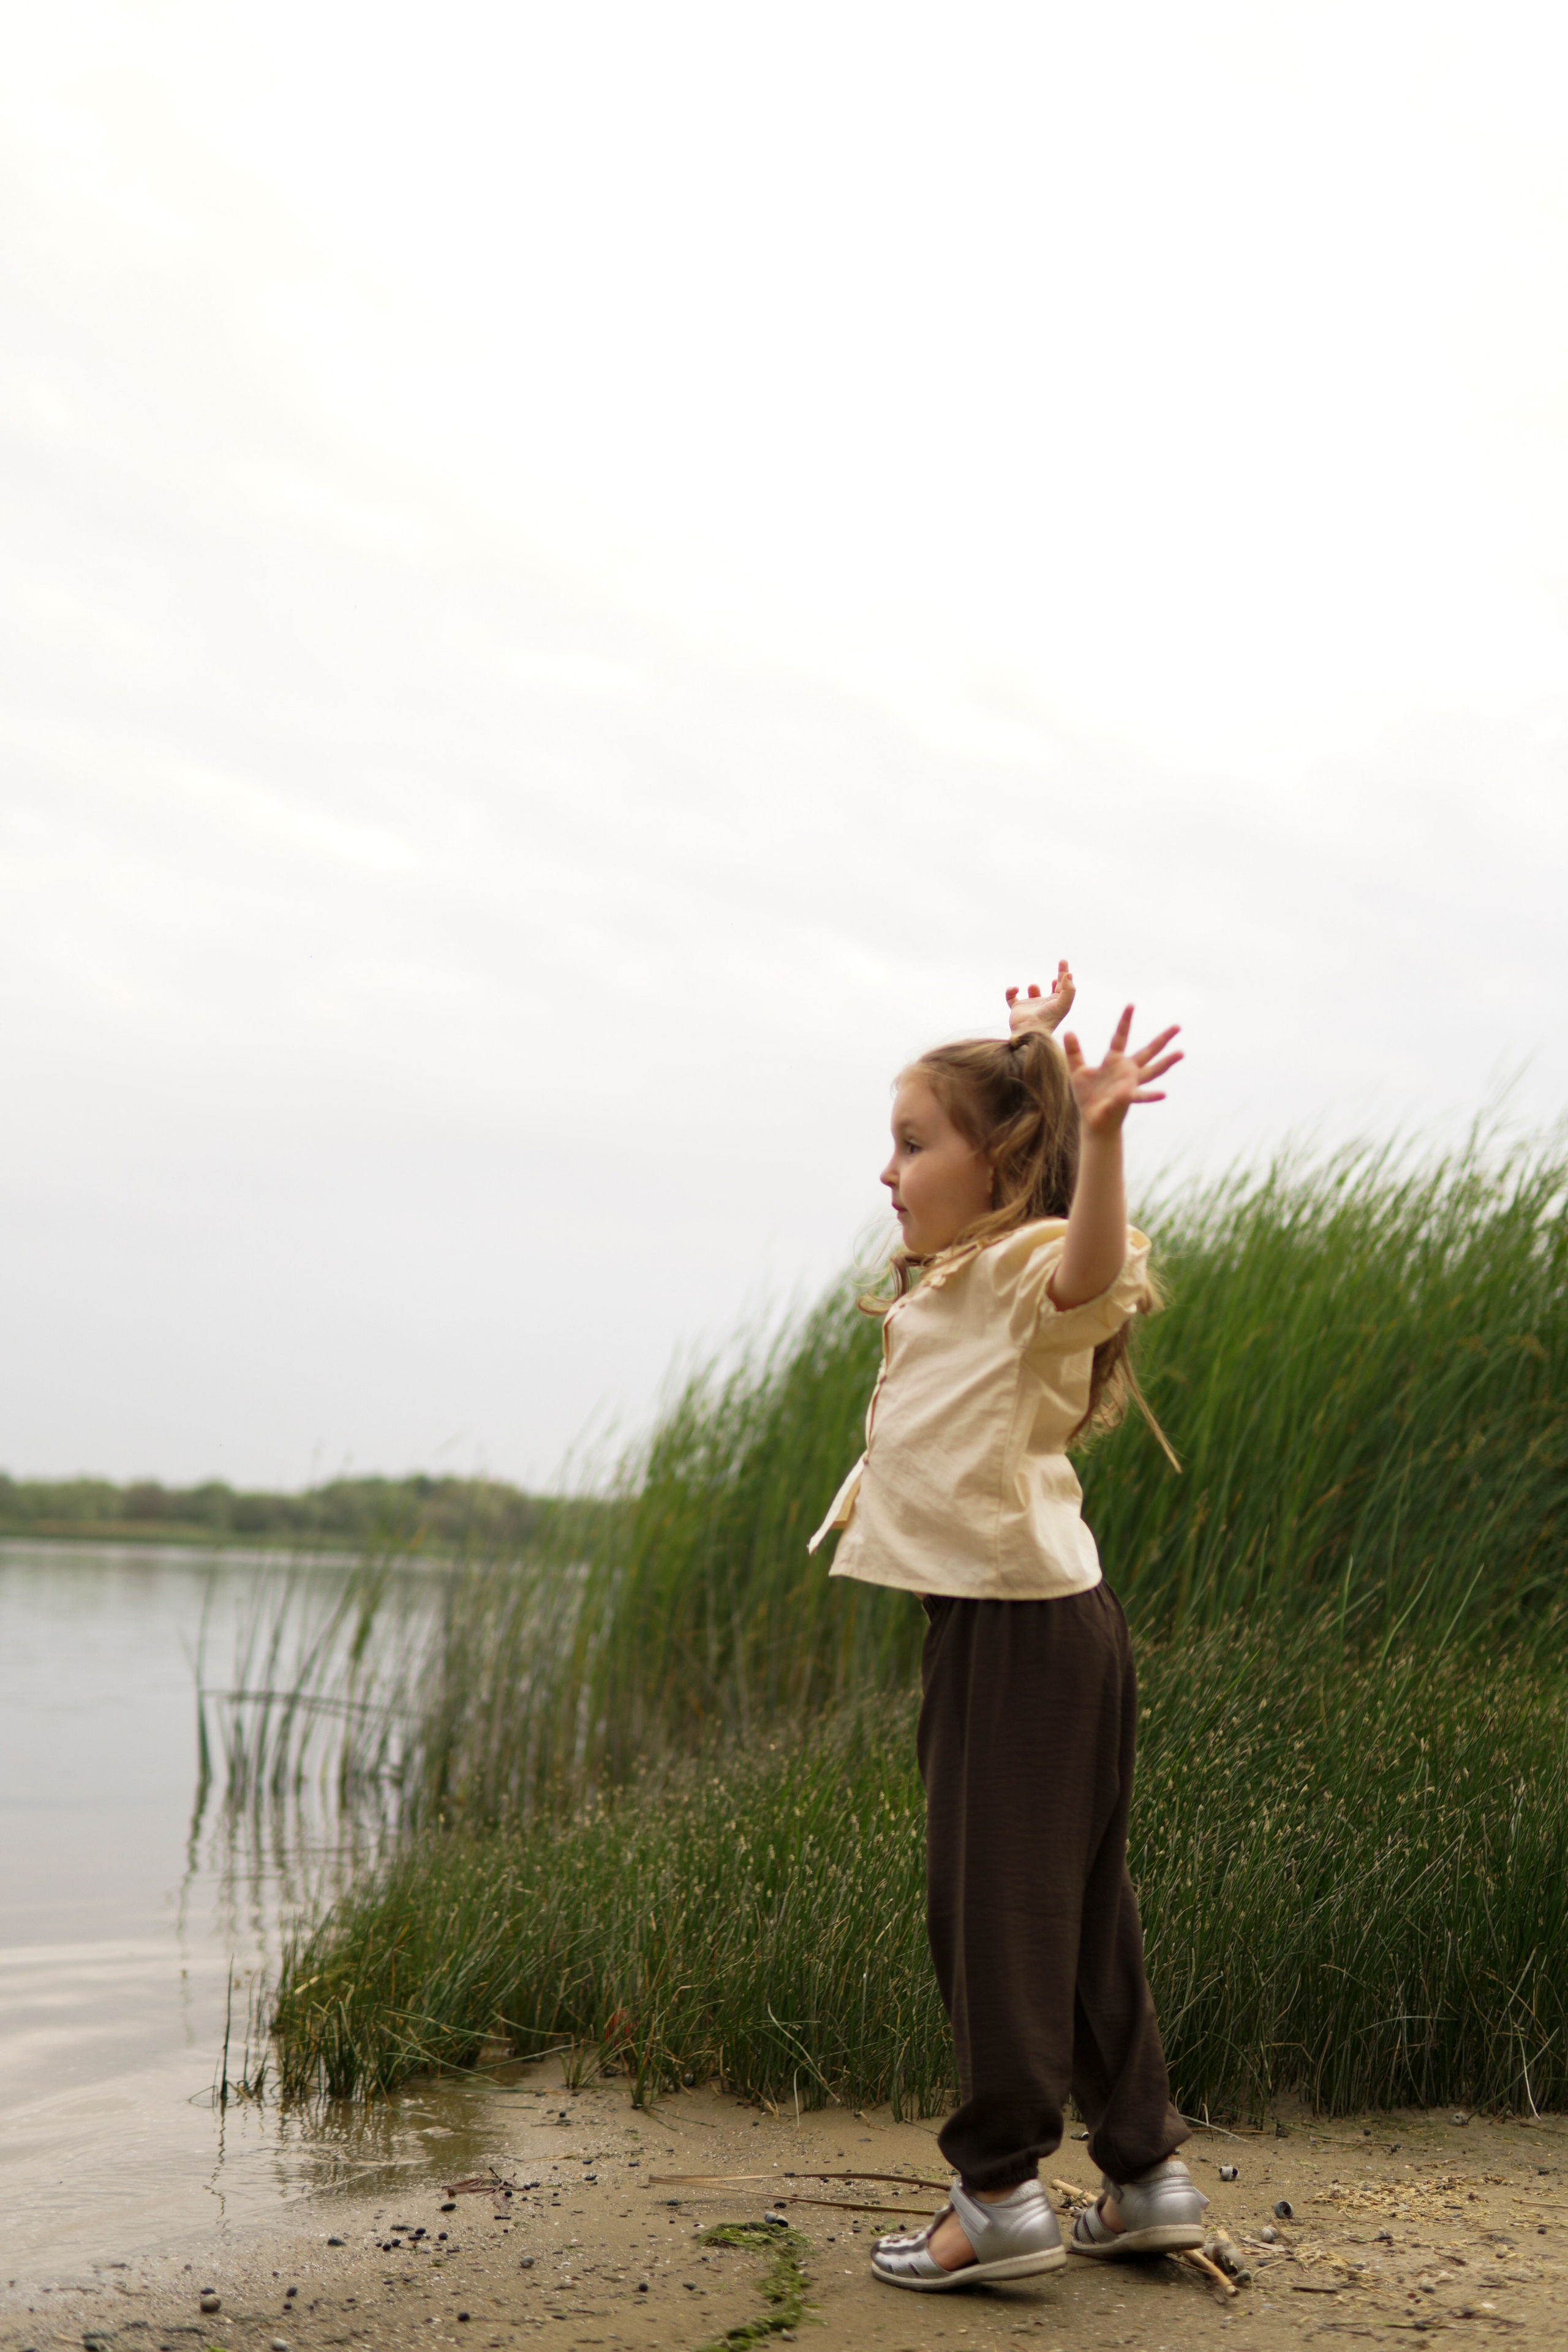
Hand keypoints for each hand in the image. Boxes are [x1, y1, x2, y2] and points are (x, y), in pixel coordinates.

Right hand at [1006, 960, 1075, 1034]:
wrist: (1029, 1032)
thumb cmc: (1047, 1019)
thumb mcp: (1063, 1004)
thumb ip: (1069, 989)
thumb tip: (1069, 974)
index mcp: (1056, 1004)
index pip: (1063, 987)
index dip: (1064, 974)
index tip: (1063, 961)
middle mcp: (1045, 1004)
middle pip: (1053, 989)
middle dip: (1056, 979)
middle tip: (1060, 965)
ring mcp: (1030, 1006)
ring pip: (1033, 993)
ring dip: (1033, 987)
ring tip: (1034, 987)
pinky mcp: (1017, 1008)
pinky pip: (1012, 997)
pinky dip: (1011, 991)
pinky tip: (1016, 989)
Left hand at [1060, 1005, 1181, 1135]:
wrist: (1093, 1120)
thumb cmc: (1088, 1096)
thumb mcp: (1077, 1071)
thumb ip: (1074, 1052)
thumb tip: (1068, 1032)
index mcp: (1114, 1061)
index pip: (1121, 1037)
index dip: (1125, 1021)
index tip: (1131, 1005)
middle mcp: (1127, 1070)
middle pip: (1148, 1051)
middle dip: (1162, 1039)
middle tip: (1178, 1026)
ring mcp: (1131, 1083)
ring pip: (1153, 1070)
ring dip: (1167, 1062)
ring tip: (1182, 1052)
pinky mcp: (1128, 1098)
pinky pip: (1141, 1096)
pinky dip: (1151, 1095)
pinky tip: (1163, 1094)